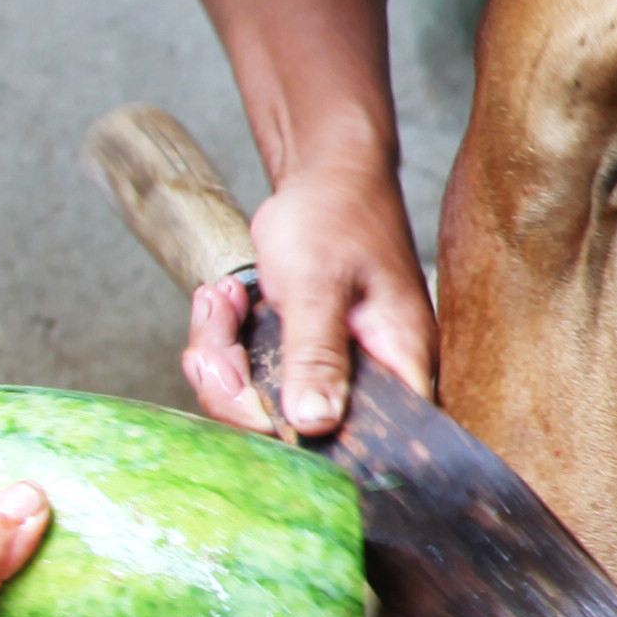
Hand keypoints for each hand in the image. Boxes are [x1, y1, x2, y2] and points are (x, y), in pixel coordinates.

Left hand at [181, 153, 433, 438]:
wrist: (324, 171)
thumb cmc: (337, 214)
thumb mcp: (318, 286)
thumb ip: (317, 357)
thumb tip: (316, 424)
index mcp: (401, 366)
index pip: (370, 444)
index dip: (306, 446)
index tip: (256, 406)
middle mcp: (374, 378)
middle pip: (300, 433)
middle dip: (239, 391)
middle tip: (214, 350)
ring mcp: (335, 369)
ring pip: (267, 404)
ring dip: (225, 356)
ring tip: (222, 303)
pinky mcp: (304, 356)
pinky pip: (256, 376)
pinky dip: (228, 341)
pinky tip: (228, 300)